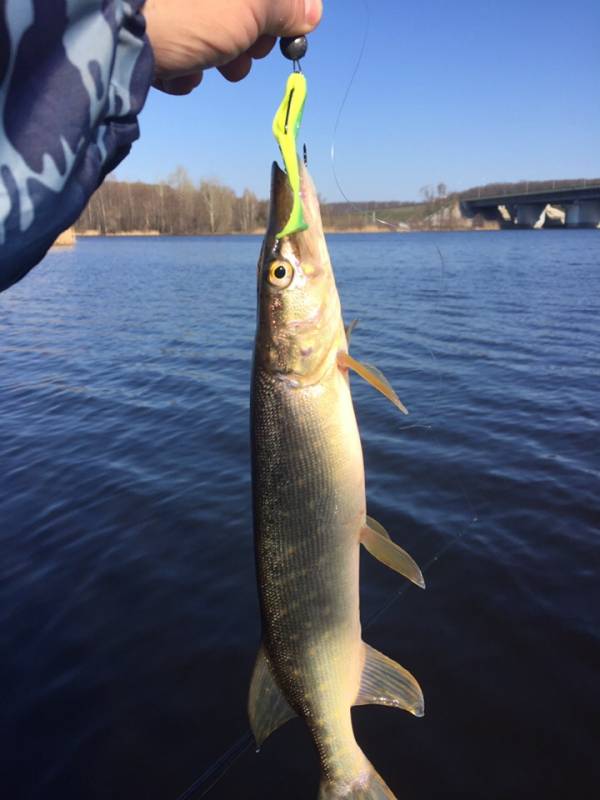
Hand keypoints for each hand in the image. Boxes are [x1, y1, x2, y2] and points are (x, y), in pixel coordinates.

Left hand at [143, 0, 322, 94]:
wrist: (107, 37)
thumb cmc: (185, 12)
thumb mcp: (249, 7)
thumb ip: (284, 7)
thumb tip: (311, 12)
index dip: (284, 11)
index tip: (288, 35)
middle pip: (241, 8)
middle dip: (248, 36)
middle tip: (245, 55)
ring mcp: (169, 10)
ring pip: (209, 28)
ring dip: (217, 55)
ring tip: (207, 66)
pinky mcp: (148, 29)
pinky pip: (178, 41)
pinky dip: (183, 61)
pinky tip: (174, 68)